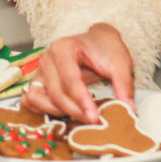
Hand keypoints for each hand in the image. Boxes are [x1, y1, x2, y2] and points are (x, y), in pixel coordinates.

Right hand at [20, 23, 134, 122]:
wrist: (98, 40)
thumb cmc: (106, 49)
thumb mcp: (121, 63)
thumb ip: (124, 85)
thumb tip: (128, 109)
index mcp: (65, 48)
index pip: (70, 80)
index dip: (82, 101)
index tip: (95, 116)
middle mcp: (47, 58)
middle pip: (57, 93)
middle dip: (75, 111)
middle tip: (93, 121)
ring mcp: (40, 70)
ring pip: (40, 99)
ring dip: (59, 112)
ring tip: (81, 115)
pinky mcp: (37, 81)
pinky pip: (31, 101)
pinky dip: (44, 110)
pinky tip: (64, 112)